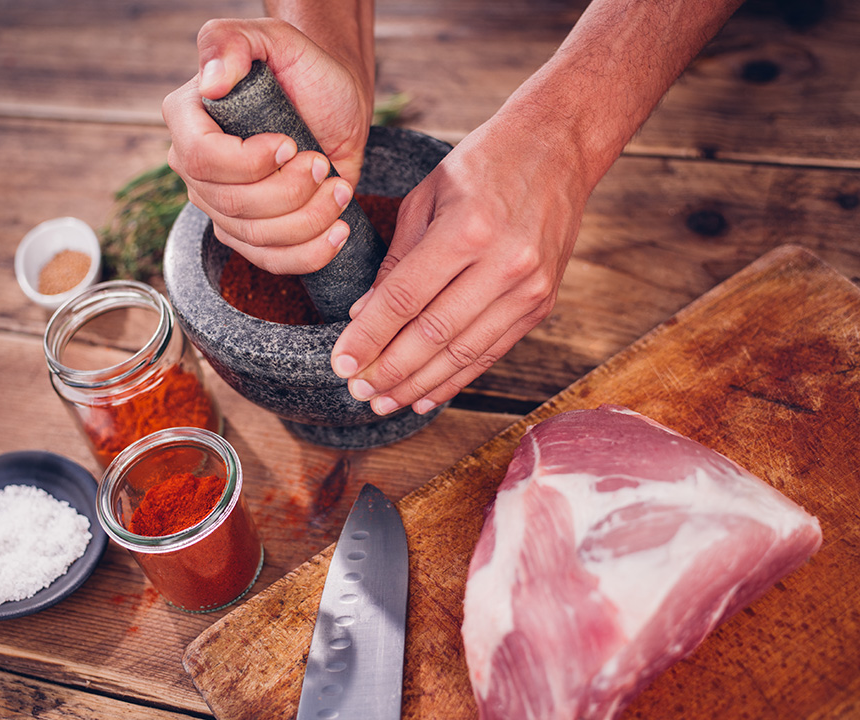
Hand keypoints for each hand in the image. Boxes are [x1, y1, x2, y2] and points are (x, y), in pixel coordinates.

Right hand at [162, 18, 373, 274]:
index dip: (248, 162)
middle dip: (289, 191)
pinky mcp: (252, 234)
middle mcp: (196, 168)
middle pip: (232, 204)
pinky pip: (272, 261)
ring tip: (338, 188)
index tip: (290, 144)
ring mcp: (222, 206)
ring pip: (256, 237)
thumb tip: (210, 83)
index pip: (200, 159)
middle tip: (320, 162)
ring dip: (308, 218)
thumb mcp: (273, 40)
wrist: (335, 103)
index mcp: (188, 119)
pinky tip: (339, 230)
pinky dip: (310, 253)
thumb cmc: (304, 68)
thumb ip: (230, 42)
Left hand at [330, 112, 591, 415]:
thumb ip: (396, 260)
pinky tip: (425, 395)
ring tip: (384, 401)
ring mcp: (528, 288)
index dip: (369, 337)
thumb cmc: (484, 164)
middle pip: (433, 334)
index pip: (405, 298)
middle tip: (358, 390)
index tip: (341, 364)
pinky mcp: (541, 304)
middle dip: (389, 369)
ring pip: (462, 353)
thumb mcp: (427, 197)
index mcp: (468, 229)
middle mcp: (504, 263)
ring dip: (418, 384)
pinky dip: (456, 379)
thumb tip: (364, 316)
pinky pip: (491, 352)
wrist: (558, 150)